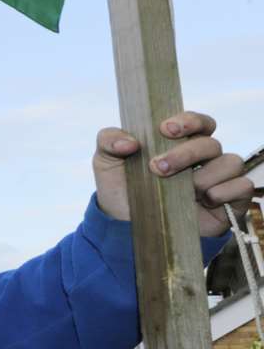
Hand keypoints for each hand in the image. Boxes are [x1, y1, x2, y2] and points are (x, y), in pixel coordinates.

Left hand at [93, 111, 254, 236]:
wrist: (126, 227)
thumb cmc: (122, 189)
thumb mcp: (106, 162)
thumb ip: (109, 140)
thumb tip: (129, 142)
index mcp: (180, 143)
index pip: (199, 122)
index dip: (189, 120)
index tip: (165, 129)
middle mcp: (203, 159)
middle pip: (211, 143)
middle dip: (186, 153)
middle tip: (157, 167)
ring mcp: (217, 180)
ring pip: (231, 162)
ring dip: (205, 174)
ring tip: (183, 189)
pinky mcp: (228, 203)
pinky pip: (243, 186)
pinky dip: (227, 190)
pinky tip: (205, 199)